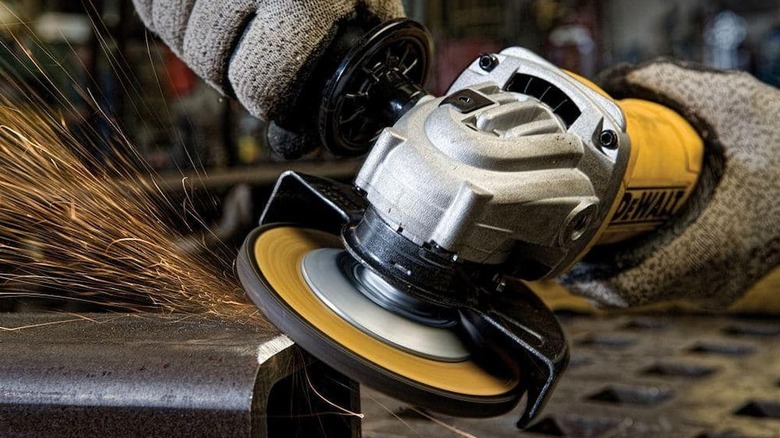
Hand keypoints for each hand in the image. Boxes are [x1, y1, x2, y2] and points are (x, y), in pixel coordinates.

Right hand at [133, 0, 403, 157]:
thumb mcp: (364, 6)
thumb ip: (339, 71)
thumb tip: (293, 142)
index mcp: (304, 0)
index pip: (257, 82)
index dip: (263, 100)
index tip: (273, 95)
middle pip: (206, 59)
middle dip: (226, 74)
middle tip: (249, 60)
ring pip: (171, 32)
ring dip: (194, 45)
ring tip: (228, 34)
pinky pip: (150, 7)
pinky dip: (170, 17)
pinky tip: (203, 10)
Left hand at [564, 60, 779, 307]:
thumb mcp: (731, 101)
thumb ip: (669, 83)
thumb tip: (613, 82)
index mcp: (711, 242)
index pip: (626, 287)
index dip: (584, 277)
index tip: (559, 254)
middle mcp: (716, 275)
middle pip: (632, 288)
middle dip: (594, 264)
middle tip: (567, 232)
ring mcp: (724, 282)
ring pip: (651, 289)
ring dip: (618, 267)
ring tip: (591, 233)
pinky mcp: (729, 278)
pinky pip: (673, 283)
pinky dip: (645, 265)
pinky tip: (630, 237)